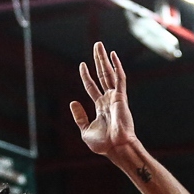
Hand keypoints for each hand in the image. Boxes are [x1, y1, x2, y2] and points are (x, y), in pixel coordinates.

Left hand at [68, 42, 140, 162]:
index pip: (92, 86)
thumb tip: (72, 101)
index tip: (82, 65)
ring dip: (104, 59)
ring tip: (100, 46)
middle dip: (98, 61)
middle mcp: (109, 99)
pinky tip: (113, 55)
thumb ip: (79, 116)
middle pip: (102, 75)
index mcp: (101, 107)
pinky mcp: (121, 97)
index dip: (86, 76)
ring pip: (109, 73)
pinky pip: (119, 78)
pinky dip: (116, 66)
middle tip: (96, 46)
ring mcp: (116, 97)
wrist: (117, 148)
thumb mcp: (85, 130)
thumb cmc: (103, 144)